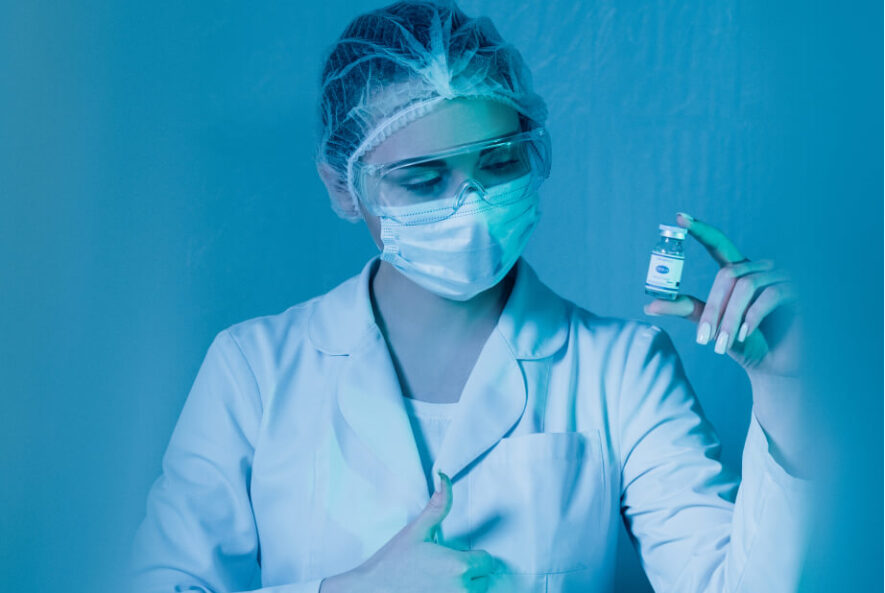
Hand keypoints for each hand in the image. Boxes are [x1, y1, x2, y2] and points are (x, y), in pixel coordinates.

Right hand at [321, 472, 501, 592]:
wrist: (370, 591)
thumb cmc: (393, 562)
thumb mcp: (416, 531)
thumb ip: (438, 506)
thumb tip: (444, 477)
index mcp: (459, 566)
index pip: (488, 561)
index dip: (472, 556)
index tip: (452, 557)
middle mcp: (462, 590)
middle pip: (484, 580)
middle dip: (470, 574)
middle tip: (443, 570)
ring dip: (463, 589)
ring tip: (438, 583)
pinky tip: (434, 592)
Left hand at [643, 212, 801, 379]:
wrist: (776, 366)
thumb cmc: (745, 344)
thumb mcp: (713, 325)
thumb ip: (688, 310)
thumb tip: (649, 305)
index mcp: (740, 272)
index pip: (719, 245)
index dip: (701, 230)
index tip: (680, 218)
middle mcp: (761, 269)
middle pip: (728, 274)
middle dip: (714, 307)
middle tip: (703, 337)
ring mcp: (782, 277)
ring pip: (746, 286)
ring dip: (730, 318)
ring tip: (721, 344)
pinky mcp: (798, 291)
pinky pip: (769, 295)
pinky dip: (752, 317)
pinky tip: (743, 335)